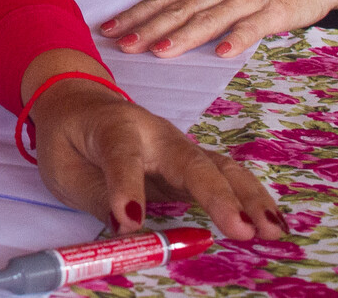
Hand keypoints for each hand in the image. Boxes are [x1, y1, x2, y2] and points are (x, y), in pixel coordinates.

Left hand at [25, 51, 283, 240]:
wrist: (81, 103)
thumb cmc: (70, 138)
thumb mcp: (62, 168)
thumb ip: (97, 198)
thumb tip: (131, 233)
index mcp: (114, 127)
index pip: (122, 156)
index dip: (127, 189)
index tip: (129, 222)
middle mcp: (155, 133)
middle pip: (190, 161)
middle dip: (217, 196)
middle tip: (241, 229)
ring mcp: (180, 147)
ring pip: (220, 168)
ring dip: (249, 199)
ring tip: (273, 231)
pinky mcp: (193, 163)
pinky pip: (227, 178)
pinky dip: (252, 199)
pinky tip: (275, 223)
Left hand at [101, 0, 337, 59]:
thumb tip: (161, 21)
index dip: (137, 14)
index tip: (110, 29)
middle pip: (180, 8)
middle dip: (149, 27)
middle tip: (123, 45)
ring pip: (210, 18)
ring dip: (184, 35)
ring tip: (160, 51)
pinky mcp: (276, 9)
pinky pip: (254, 26)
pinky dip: (237, 38)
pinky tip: (222, 53)